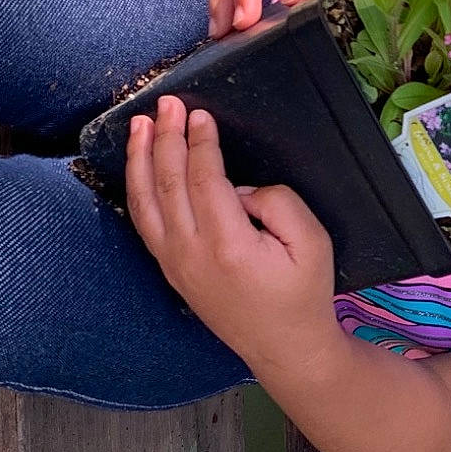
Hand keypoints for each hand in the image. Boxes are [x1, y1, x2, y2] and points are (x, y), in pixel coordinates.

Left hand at [125, 95, 337, 354]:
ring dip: (140, 159)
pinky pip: (145, 222)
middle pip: (168, 183)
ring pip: (145, 202)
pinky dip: (137, 188)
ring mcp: (175, 264)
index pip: (204, 180)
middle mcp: (192, 255)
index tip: (199, 114)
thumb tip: (241, 189)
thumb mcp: (314, 243)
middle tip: (166, 104)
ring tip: (138, 124)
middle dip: (165, 138)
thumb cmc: (303, 294)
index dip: (200, 143)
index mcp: (229, 246)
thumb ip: (280, 203)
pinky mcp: (170, 270)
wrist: (285, 348)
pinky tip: (139, 165)